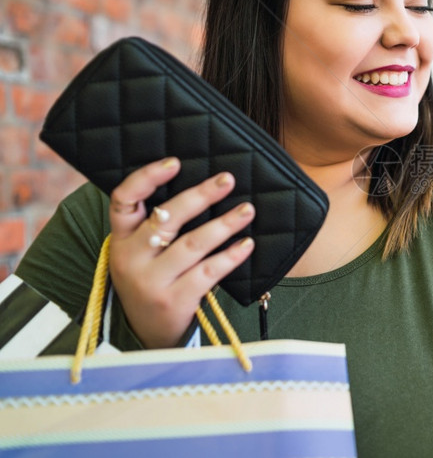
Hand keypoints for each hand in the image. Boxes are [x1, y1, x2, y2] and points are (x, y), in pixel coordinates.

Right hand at [107, 157, 255, 347]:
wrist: (147, 334)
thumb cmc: (152, 278)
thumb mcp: (140, 252)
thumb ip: (158, 224)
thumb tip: (204, 186)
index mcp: (121, 238)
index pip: (124, 200)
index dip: (147, 177)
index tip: (175, 162)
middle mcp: (131, 257)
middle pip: (166, 219)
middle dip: (200, 196)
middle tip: (227, 180)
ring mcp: (152, 281)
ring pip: (192, 244)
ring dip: (223, 224)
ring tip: (247, 210)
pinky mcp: (174, 301)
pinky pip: (208, 272)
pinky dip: (230, 257)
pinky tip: (247, 245)